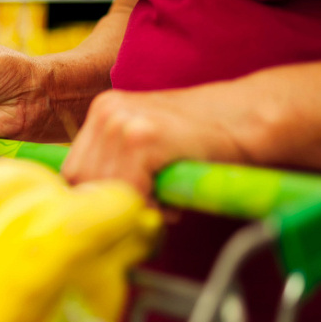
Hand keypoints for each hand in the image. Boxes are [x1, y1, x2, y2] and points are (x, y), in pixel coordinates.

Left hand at [61, 87, 254, 194]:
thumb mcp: (148, 143)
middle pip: (81, 180)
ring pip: (104, 188)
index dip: (94, 197)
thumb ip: (118, 167)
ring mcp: (122, 122)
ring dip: (133, 205)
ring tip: (162, 202)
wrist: (247, 119)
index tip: (120, 209)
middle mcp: (106, 111)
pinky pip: (129, 189)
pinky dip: (148, 204)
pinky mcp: (143, 137)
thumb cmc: (201, 141)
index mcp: (103, 110)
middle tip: (148, 208)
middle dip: (111, 203)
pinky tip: (170, 201)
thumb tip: (91, 211)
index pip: (73, 170)